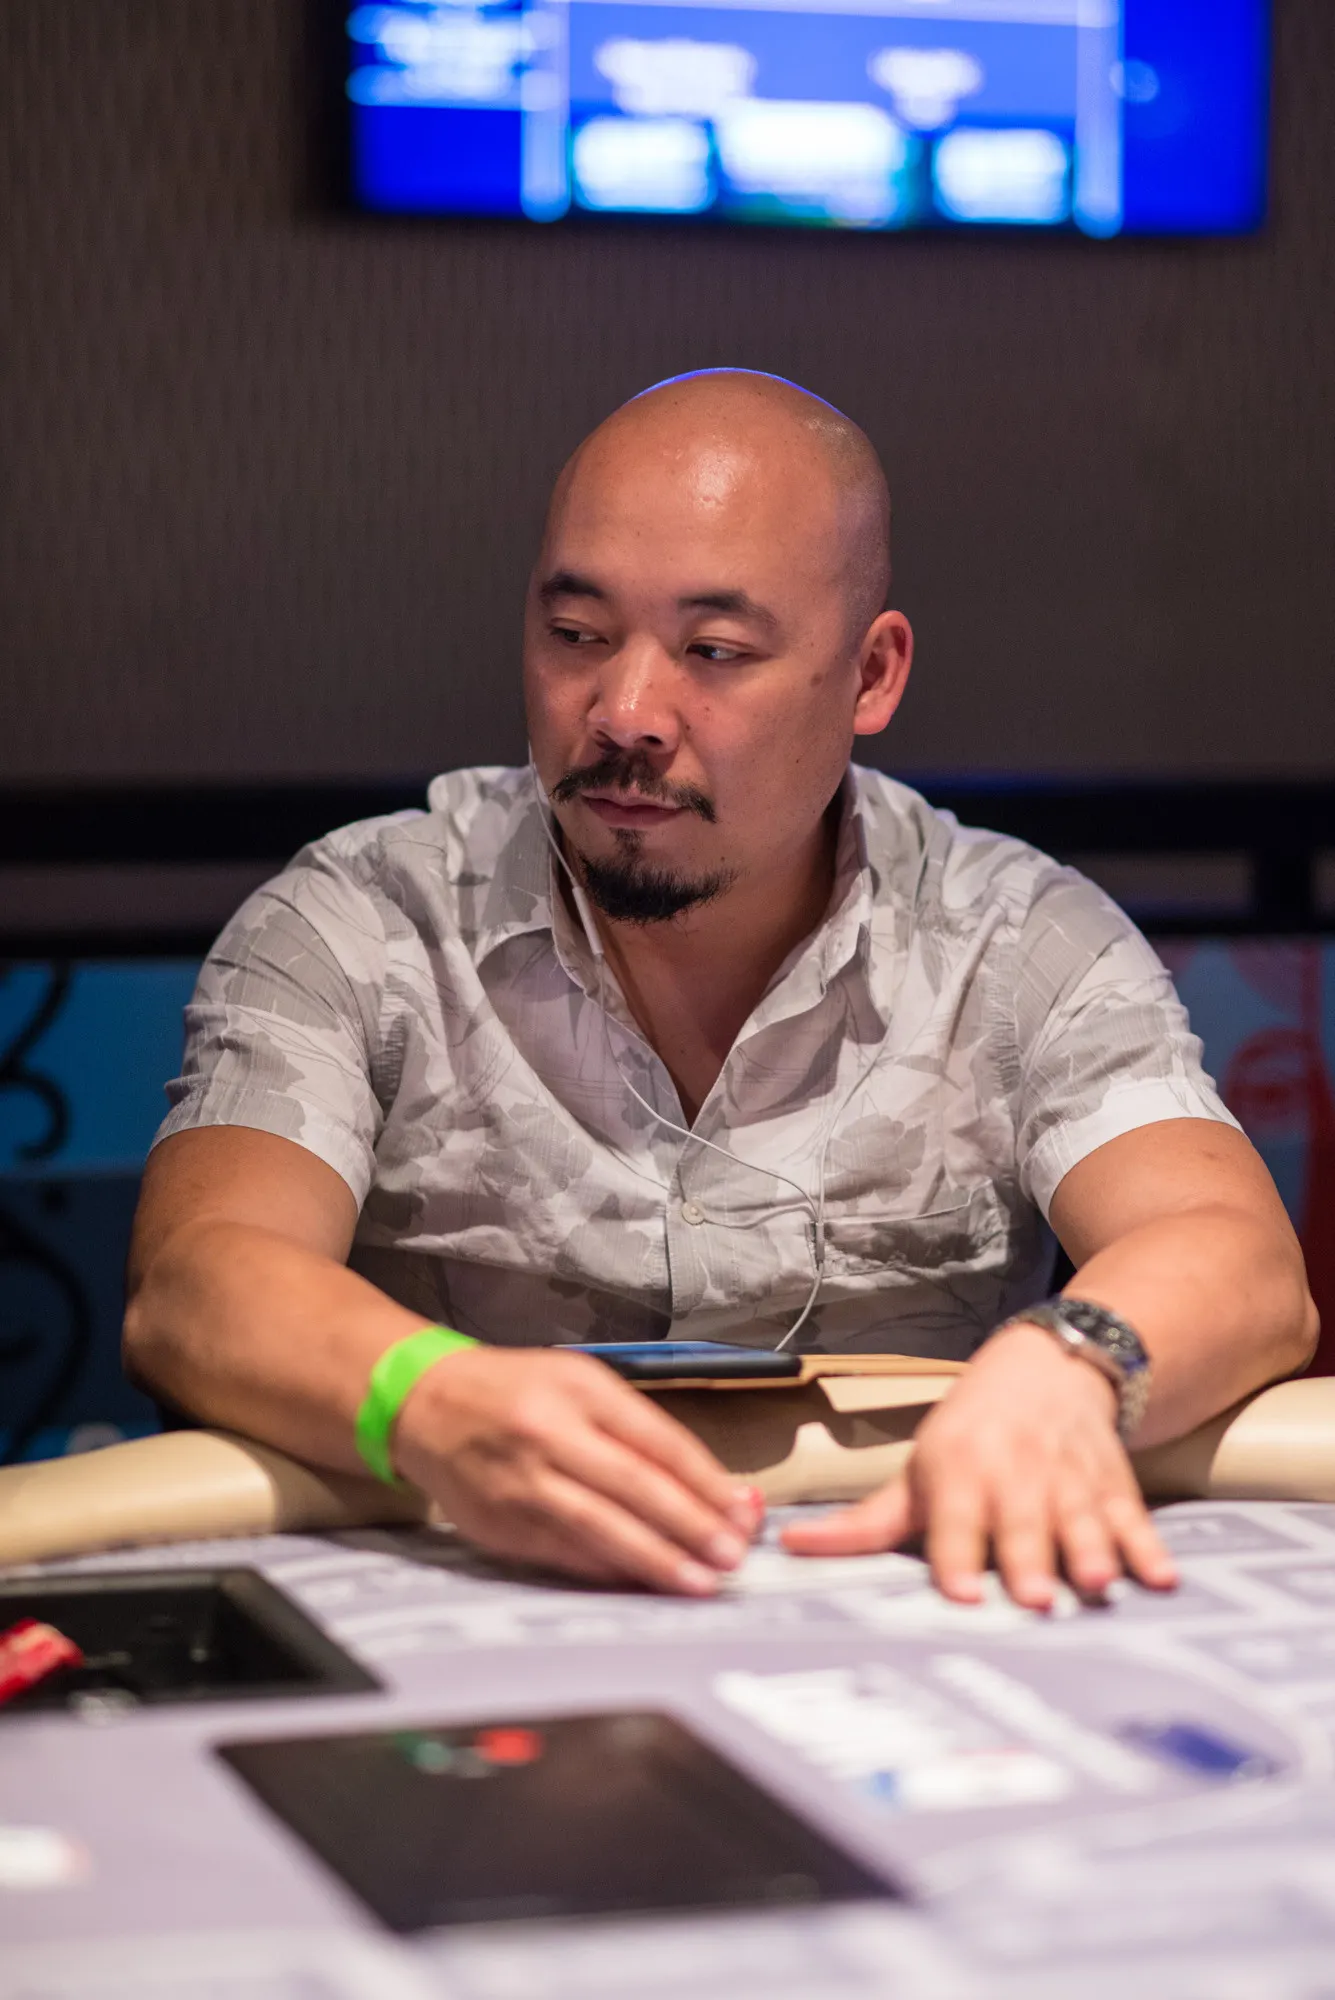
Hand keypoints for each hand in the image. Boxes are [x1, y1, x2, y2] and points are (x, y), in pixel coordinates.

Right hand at [393, 1345, 764, 1593]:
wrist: (424, 1403)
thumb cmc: (516, 1391)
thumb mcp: (579, 1384)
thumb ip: (639, 1432)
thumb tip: (710, 1487)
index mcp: (577, 1389)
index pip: (656, 1439)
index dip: (703, 1481)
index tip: (740, 1512)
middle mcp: (548, 1434)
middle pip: (632, 1486)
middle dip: (688, 1526)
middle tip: (731, 1558)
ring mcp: (520, 1483)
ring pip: (598, 1529)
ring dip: (654, 1561)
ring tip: (697, 1584)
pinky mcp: (500, 1524)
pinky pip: (564, 1554)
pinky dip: (608, 1571)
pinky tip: (641, 1583)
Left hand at [780, 1323, 1177, 1607]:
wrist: (1045, 1367)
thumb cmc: (968, 1435)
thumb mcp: (916, 1472)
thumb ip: (865, 1523)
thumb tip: (789, 1547)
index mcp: (960, 1474)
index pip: (956, 1522)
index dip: (958, 1557)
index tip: (959, 1594)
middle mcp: (1015, 1476)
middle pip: (1022, 1525)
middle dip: (1027, 1559)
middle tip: (1032, 1600)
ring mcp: (1069, 1481)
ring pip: (1080, 1521)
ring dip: (1090, 1553)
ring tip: (1096, 1587)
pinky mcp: (1113, 1486)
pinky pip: (1134, 1518)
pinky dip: (1150, 1548)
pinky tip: (1164, 1580)